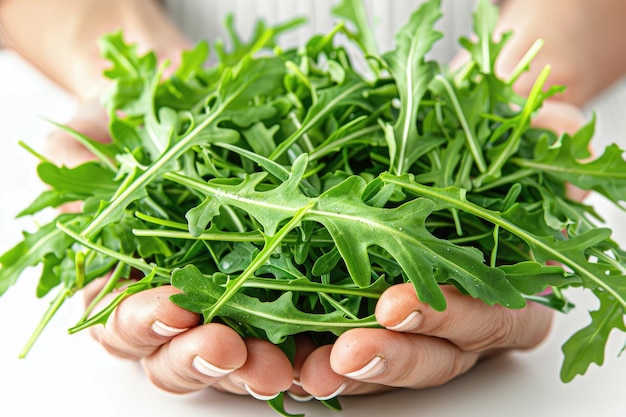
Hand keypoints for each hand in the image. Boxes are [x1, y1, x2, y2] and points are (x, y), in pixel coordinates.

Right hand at [47, 103, 295, 399]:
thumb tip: (72, 180)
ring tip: (279, 363)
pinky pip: (296, 325)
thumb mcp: (102, 138)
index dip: (142, 323)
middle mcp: (178, 308)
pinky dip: (306, 338)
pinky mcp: (283, 291)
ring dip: (255, 366)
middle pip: (180, 357)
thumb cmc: (144, 136)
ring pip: (238, 356)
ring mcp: (232, 304)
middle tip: (227, 347)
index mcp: (127, 286)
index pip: (126, 326)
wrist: (193, 119)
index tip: (169, 307)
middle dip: (201, 357)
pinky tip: (322, 339)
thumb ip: (79, 166)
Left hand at [295, 82, 587, 400]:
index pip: (488, 317)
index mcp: (504, 288)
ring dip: (345, 372)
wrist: (426, 153)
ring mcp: (409, 329)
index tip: (396, 302)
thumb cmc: (466, 149)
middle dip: (390, 356)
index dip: (448, 315)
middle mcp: (457, 321)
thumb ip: (537, 136)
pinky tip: (281, 354)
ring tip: (305, 370)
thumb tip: (563, 130)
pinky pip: (341, 351)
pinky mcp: (361, 323)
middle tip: (346, 350)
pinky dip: (312, 356)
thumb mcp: (504, 135)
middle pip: (433, 357)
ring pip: (383, 365)